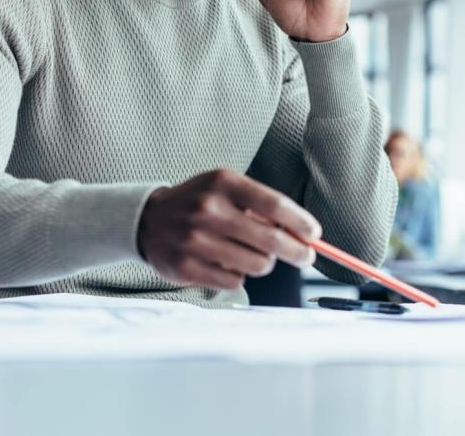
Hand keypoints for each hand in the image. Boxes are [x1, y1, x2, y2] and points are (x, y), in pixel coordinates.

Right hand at [137, 169, 320, 290]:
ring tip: (251, 254)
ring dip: (263, 264)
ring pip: (256, 265)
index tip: (315, 235)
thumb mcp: (227, 189)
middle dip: (296, 252)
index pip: (274, 205)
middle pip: (271, 240)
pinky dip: (239, 277)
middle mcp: (208, 210)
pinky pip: (235, 282)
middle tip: (306, 257)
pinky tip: (226, 263)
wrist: (149, 220)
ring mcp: (195, 240)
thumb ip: (261, 207)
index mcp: (223, 183)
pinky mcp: (186, 267)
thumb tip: (304, 234)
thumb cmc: (201, 203)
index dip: (300, 223)